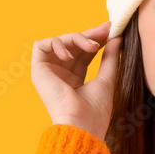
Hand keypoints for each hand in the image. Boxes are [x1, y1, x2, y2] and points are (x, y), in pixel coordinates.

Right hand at [31, 20, 121, 141]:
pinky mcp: (38, 70)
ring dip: (77, 38)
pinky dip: (57, 44)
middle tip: (107, 29)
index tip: (111, 30)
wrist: (82, 124)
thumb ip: (109, 58)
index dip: (96, 39)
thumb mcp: (106, 79)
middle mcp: (60, 74)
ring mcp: (49, 72)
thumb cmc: (95, 110)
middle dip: (90, 34)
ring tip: (92, 46)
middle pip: (73, 44)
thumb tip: (116, 38)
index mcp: (75, 79)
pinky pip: (41, 45)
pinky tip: (71, 56)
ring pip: (59, 41)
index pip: (84, 52)